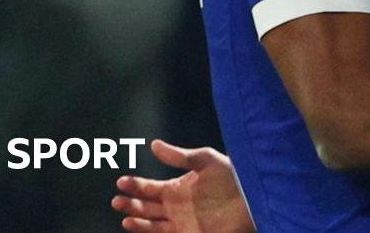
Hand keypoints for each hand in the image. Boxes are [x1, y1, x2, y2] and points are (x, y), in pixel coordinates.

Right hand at [111, 140, 253, 232]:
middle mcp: (176, 208)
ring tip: (125, 217)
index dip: (135, 185)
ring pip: (153, 225)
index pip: (149, 189)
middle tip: (117, 200)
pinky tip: (139, 227)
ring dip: (138, 222)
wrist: (253, 196)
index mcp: (177, 189)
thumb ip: (178, 156)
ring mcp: (182, 223)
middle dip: (131, 204)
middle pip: (147, 208)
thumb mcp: (204, 160)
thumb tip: (154, 145)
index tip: (121, 181)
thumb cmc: (232, 175)